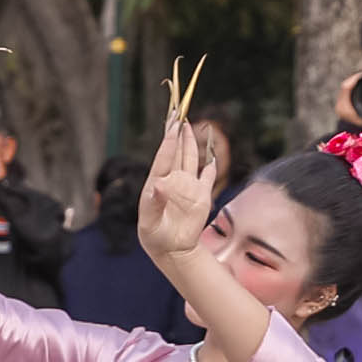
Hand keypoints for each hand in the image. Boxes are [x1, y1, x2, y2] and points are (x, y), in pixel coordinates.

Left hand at [132, 113, 214, 259]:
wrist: (171, 250)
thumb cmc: (155, 237)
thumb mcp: (150, 222)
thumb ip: (155, 202)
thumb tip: (159, 184)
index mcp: (157, 183)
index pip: (165, 157)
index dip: (169, 140)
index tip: (173, 124)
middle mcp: (173, 181)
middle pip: (177, 152)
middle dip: (177, 132)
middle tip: (177, 111)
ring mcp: (187, 186)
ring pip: (190, 158)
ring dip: (190, 142)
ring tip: (188, 124)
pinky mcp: (201, 195)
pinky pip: (208, 175)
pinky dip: (211, 165)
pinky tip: (211, 155)